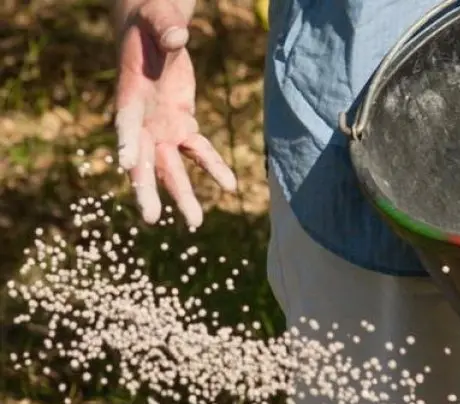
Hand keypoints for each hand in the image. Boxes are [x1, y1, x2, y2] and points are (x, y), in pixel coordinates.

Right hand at [114, 0, 236, 228]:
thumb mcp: (156, 20)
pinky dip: (213, 168)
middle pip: (143, 160)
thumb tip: (180, 36)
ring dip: (182, 194)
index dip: (126, 142)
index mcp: (129, 96)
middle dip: (146, 189)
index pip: (125, 123)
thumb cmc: (150, 24)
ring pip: (170, 168)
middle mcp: (143, 121)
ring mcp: (162, 128)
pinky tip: (230, 186)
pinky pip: (198, 152)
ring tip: (195, 223)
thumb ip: (165, 29)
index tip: (126, 163)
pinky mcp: (182, 127)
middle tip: (150, 218)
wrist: (153, 33)